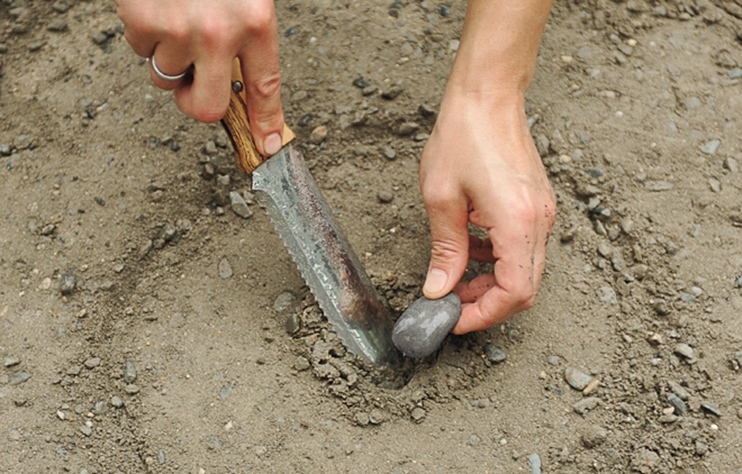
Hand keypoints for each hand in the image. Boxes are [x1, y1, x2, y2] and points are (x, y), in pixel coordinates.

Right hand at [116, 0, 283, 154]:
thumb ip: (246, 38)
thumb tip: (238, 87)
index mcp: (257, 21)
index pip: (266, 87)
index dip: (266, 123)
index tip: (267, 147)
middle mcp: (220, 31)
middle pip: (208, 108)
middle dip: (197, 103)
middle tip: (194, 83)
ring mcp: (178, 28)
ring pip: (167, 77)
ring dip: (168, 56)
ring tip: (174, 14)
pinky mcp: (141, 20)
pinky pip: (139, 49)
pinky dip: (144, 32)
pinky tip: (155, 4)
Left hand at [419, 90, 555, 333]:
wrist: (488, 96)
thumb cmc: (463, 135)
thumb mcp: (441, 198)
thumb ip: (444, 251)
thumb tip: (438, 290)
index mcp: (517, 221)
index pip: (515, 292)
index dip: (485, 314)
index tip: (455, 319)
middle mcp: (539, 220)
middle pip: (526, 288)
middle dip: (487, 304)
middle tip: (452, 305)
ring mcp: (543, 212)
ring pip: (526, 270)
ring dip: (492, 283)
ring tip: (455, 279)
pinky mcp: (537, 204)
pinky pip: (524, 248)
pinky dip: (498, 260)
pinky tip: (470, 249)